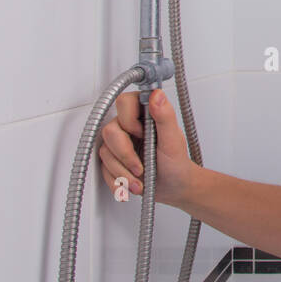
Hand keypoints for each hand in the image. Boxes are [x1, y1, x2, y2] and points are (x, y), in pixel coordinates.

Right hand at [98, 89, 196, 207]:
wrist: (174, 186)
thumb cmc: (176, 163)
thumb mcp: (173, 140)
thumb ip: (165, 116)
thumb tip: (156, 95)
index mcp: (144, 113)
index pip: (123, 102)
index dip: (129, 121)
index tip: (142, 134)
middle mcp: (129, 125)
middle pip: (110, 131)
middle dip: (125, 155)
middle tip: (141, 167)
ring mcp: (119, 143)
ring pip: (105, 152)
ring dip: (123, 172)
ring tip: (140, 182)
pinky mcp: (113, 159)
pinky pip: (104, 169)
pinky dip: (117, 182)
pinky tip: (131, 186)